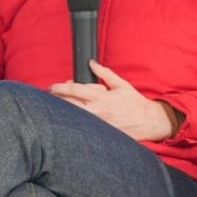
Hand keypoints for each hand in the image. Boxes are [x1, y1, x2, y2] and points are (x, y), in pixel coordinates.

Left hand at [49, 61, 171, 140]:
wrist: (148, 121)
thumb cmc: (134, 102)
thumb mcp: (121, 84)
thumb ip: (104, 73)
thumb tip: (91, 63)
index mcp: (101, 96)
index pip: (76, 90)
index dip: (61, 87)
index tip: (52, 86)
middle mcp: (97, 110)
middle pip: (69, 105)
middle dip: (56, 100)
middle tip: (48, 98)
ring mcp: (97, 123)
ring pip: (73, 117)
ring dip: (61, 113)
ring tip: (52, 110)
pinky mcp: (100, 133)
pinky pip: (82, 128)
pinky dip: (72, 125)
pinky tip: (65, 123)